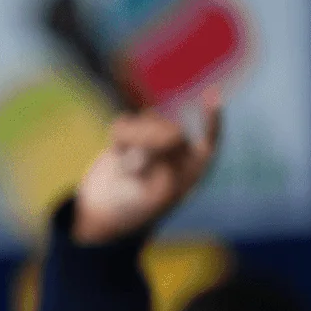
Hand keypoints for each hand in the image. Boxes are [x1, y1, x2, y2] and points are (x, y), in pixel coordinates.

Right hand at [73, 91, 222, 244]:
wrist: (98, 215)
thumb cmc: (133, 211)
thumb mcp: (156, 191)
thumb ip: (162, 155)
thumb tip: (156, 121)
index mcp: (192, 172)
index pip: (210, 140)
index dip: (212, 119)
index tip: (212, 95)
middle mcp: (176, 155)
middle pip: (171, 131)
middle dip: (152, 143)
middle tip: (137, 165)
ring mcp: (151, 144)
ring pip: (147, 122)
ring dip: (134, 140)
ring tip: (125, 166)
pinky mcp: (128, 139)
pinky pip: (127, 122)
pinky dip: (120, 134)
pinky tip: (116, 149)